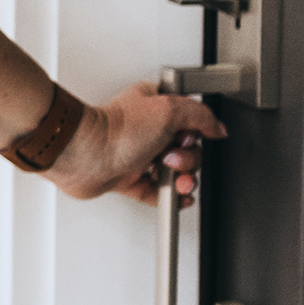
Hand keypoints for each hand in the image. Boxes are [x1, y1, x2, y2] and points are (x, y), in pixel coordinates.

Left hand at [47, 83, 225, 205]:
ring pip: (174, 171)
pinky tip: (179, 198)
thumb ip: (200, 115)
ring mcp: (138, 155)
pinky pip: (157, 191)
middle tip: (172, 159)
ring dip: (182, 180)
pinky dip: (170, 197)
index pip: (190, 119)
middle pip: (186, 149)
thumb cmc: (116, 130)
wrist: (86, 156)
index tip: (188, 137)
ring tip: (177, 182)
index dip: (194, 132)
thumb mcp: (169, 108)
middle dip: (187, 159)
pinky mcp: (129, 178)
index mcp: (154, 105)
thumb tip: (217, 126)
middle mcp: (147, 129)